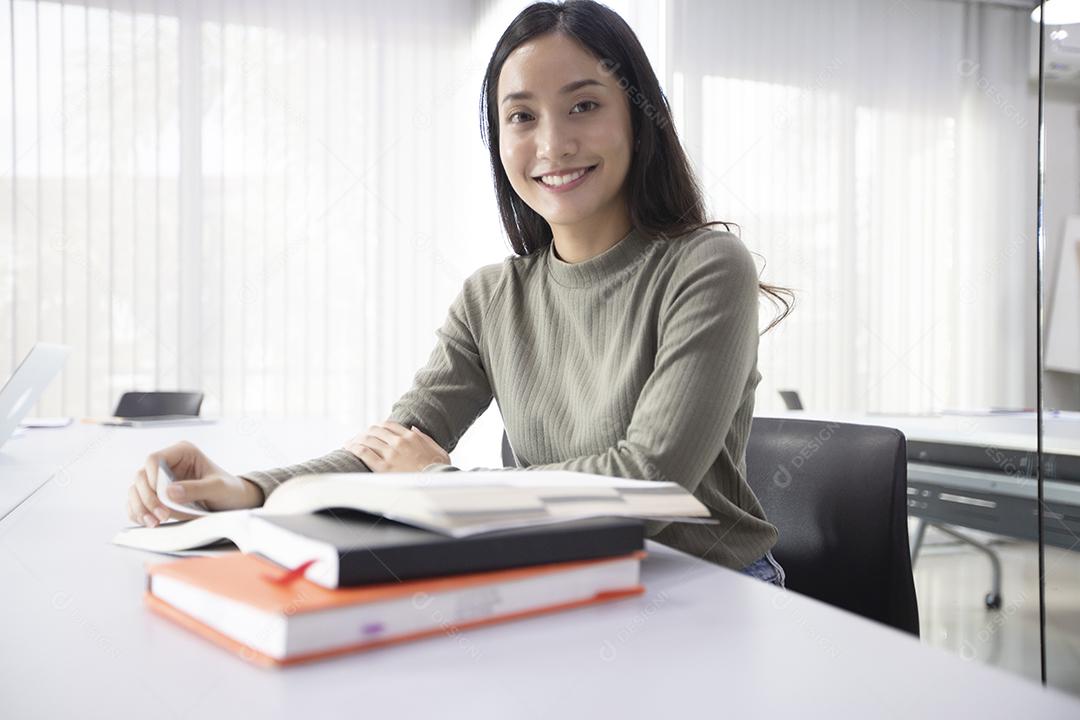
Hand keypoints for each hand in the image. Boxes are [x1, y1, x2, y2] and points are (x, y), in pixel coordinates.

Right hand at [126, 441, 263, 526]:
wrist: (234, 502)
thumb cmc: (229, 490)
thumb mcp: (218, 488)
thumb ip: (195, 489)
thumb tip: (168, 492)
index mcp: (182, 452)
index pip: (154, 460)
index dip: (153, 479)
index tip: (163, 499)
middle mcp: (168, 464)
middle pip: (141, 477)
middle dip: (148, 498)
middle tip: (162, 516)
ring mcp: (160, 480)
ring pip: (136, 491)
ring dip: (140, 508)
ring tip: (153, 523)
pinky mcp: (157, 496)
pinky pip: (137, 504)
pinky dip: (138, 514)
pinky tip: (148, 523)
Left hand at [343, 421, 450, 472]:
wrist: (435, 485)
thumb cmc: (439, 470)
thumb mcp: (438, 449)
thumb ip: (425, 437)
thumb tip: (414, 429)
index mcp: (411, 437)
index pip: (390, 425)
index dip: (379, 426)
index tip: (374, 430)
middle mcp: (399, 442)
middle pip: (376, 431)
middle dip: (366, 432)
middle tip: (359, 436)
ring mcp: (390, 454)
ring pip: (368, 440)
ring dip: (357, 439)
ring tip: (350, 442)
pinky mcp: (383, 467)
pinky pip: (364, 453)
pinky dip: (354, 448)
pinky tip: (349, 448)